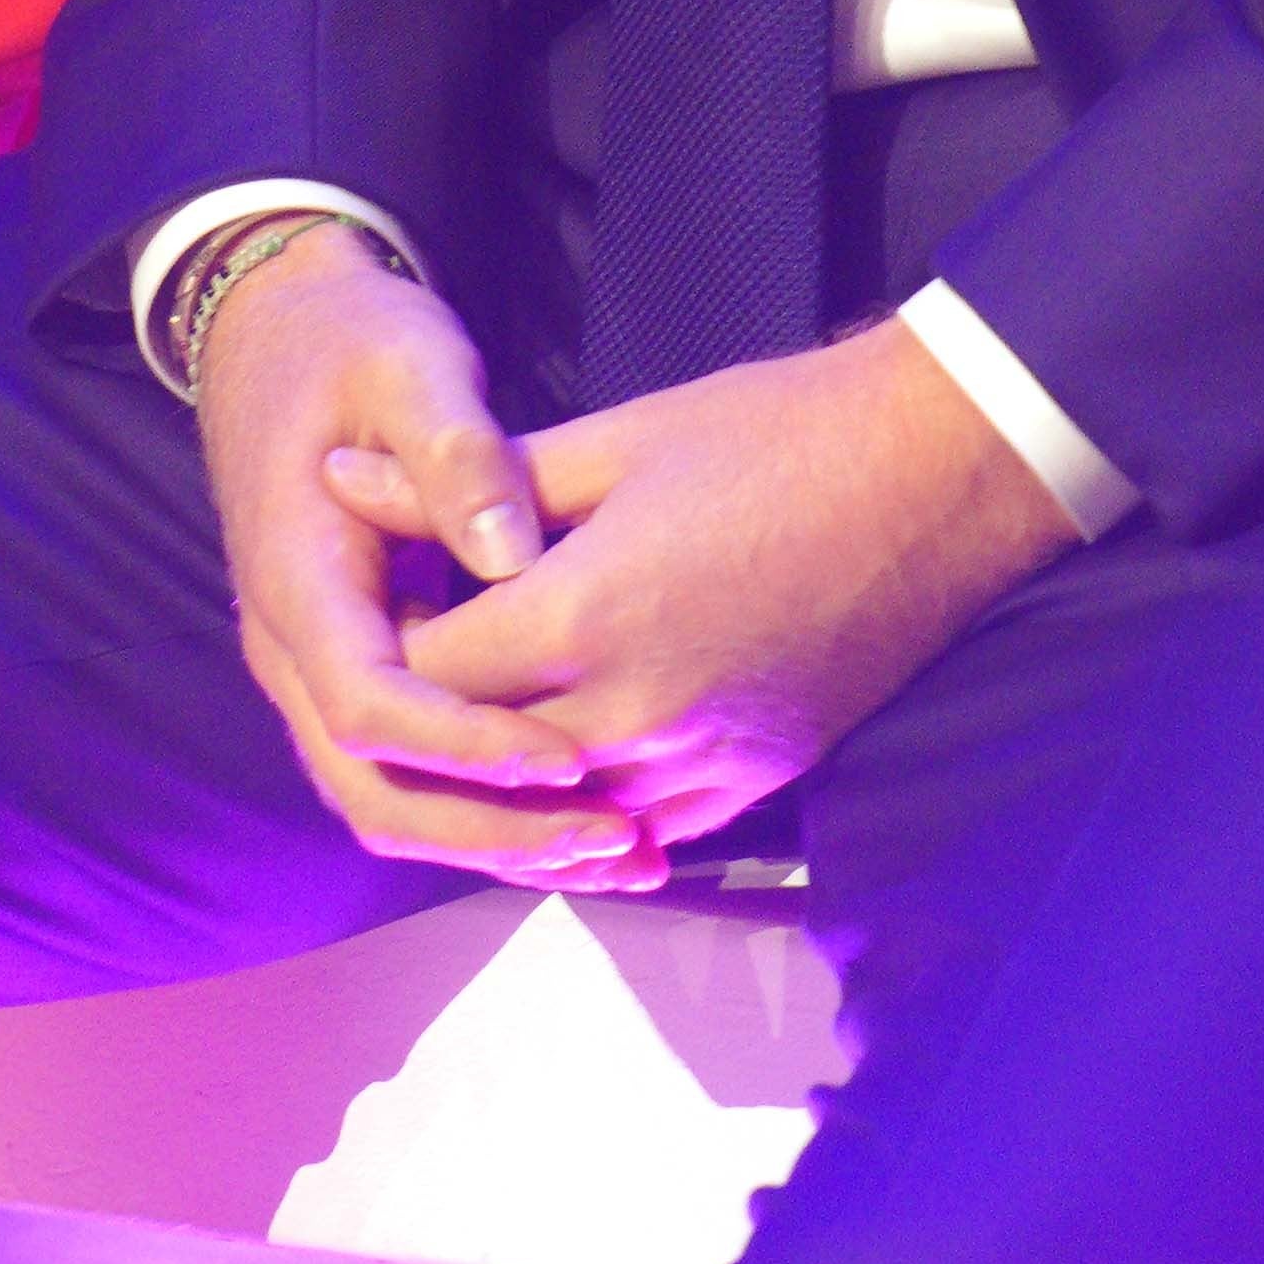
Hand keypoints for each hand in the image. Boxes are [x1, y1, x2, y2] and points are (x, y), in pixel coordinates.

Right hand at [194, 226, 662, 885]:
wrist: (280, 330)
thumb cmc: (350, 343)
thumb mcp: (406, 365)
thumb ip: (455, 455)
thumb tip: (511, 558)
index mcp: (296, 580)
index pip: (368, 705)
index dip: (466, 745)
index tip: (568, 756)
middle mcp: (292, 649)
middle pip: (374, 792)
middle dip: (492, 830)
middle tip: (614, 839)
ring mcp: (320, 669)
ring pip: (392, 801)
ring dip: (498, 837)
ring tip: (623, 849)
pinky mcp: (360, 670)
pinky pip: (413, 772)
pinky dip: (490, 806)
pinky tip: (588, 810)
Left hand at [362, 316, 1078, 851]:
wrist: (927, 481)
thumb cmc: (767, 437)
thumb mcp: (607, 441)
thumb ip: (462, 485)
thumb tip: (335, 479)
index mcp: (588, 615)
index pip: (427, 673)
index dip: (381, 640)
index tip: (369, 597)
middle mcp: (636, 711)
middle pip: (476, 759)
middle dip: (425, 716)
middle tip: (399, 653)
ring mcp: (702, 760)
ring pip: (554, 813)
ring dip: (500, 773)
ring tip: (467, 702)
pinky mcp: (753, 784)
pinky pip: (639, 826)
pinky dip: (585, 804)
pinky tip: (556, 757)